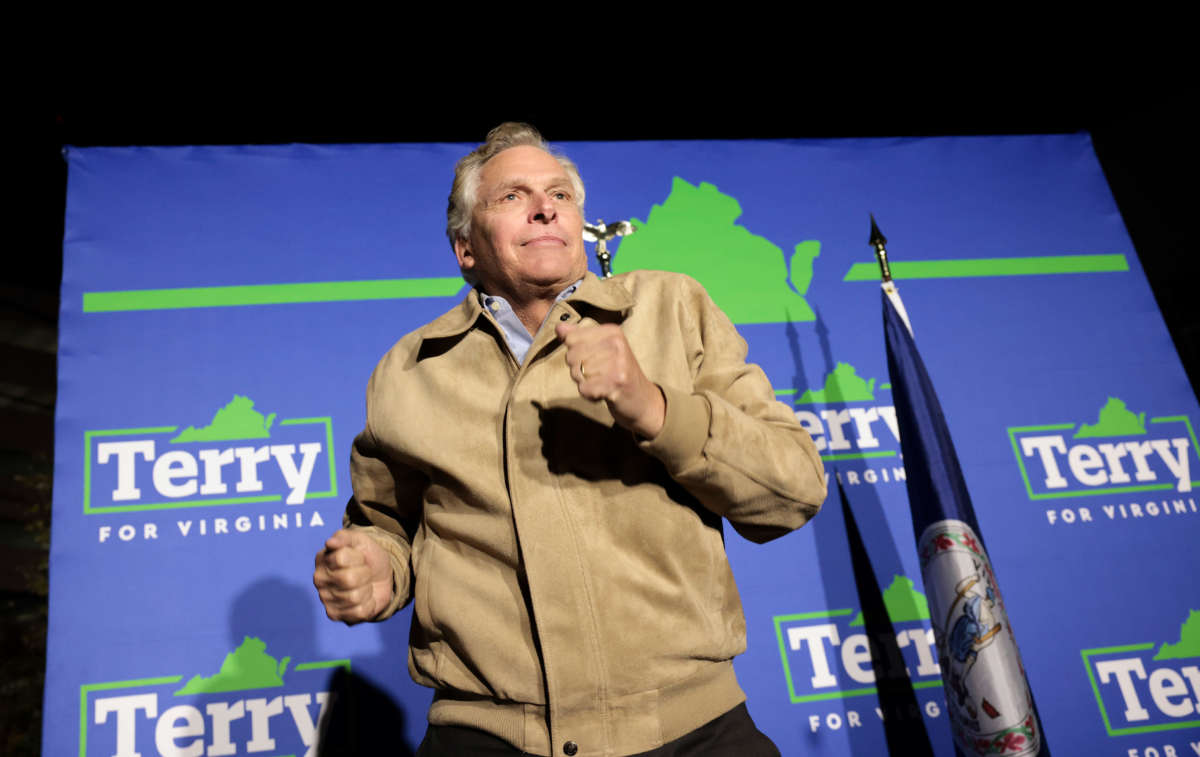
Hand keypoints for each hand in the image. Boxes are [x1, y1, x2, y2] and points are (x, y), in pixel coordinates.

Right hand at [313, 529, 392, 624]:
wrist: (380, 577)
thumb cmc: (368, 557)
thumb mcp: (361, 541)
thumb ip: (345, 537)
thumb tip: (330, 542)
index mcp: (323, 558)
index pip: (341, 558)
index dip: (358, 558)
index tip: (360, 557)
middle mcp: (319, 579)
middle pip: (349, 579)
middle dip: (365, 574)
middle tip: (365, 572)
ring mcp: (325, 598)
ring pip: (354, 597)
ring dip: (367, 590)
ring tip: (364, 585)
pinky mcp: (334, 614)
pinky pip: (359, 612)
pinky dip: (369, 604)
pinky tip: (365, 598)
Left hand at [555, 321, 665, 438]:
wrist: (643, 400)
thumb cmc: (617, 374)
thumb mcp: (602, 350)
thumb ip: (579, 338)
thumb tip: (558, 328)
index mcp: (612, 332)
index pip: (571, 338)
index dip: (575, 354)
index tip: (594, 360)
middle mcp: (616, 343)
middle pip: (571, 356)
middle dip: (578, 370)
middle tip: (599, 375)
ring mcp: (618, 363)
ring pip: (576, 373)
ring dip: (585, 383)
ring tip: (603, 383)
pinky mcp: (616, 382)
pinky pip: (584, 389)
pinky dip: (590, 395)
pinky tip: (604, 393)